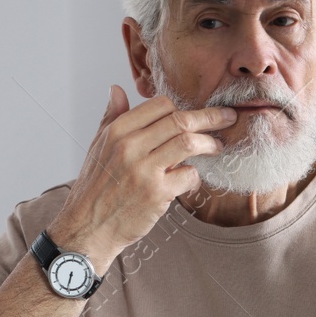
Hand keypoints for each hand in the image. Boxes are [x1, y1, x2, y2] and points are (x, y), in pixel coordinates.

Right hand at [48, 85, 235, 272]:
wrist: (87, 227)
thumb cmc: (95, 188)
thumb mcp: (98, 147)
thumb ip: (112, 117)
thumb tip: (117, 89)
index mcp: (117, 131)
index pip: (160, 105)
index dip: (183, 107)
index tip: (196, 113)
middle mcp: (130, 146)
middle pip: (180, 120)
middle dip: (210, 117)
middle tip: (227, 118)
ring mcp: (144, 170)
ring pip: (189, 143)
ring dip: (210, 143)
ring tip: (217, 146)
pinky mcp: (156, 193)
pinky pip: (189, 175)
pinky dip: (195, 177)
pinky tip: (190, 182)